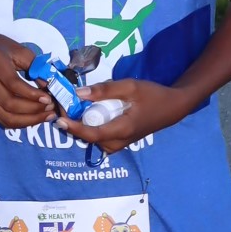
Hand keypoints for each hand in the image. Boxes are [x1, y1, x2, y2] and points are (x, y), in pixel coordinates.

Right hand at [0, 29, 54, 128]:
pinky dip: (19, 122)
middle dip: (34, 110)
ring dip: (29, 121)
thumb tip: (49, 86)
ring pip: (6, 117)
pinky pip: (1, 120)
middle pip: (10, 104)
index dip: (33, 95)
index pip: (14, 85)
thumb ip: (34, 66)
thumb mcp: (17, 49)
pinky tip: (33, 118)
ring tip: (46, 116)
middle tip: (51, 109)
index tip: (49, 98)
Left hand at [74, 77, 191, 151]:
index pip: (91, 134)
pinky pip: (99, 137)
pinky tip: (87, 112)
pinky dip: (90, 126)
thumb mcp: (130, 87)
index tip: (59, 119)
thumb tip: (79, 93)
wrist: (172, 108)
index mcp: (122, 130)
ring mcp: (119, 144)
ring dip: (81, 125)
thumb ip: (104, 90)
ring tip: (72, 108)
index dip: (73, 128)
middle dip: (74, 124)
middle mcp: (118, 142)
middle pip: (88, 137)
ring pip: (92, 138)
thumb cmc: (152, 95)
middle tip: (63, 106)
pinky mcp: (119, 141)